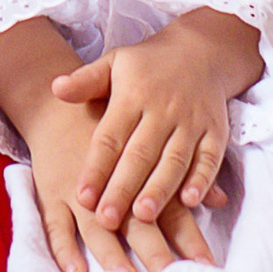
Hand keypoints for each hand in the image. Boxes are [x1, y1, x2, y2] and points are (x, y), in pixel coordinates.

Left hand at [44, 10, 255, 271]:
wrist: (201, 51)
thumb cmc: (147, 65)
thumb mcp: (114, 63)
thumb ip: (86, 81)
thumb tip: (56, 89)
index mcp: (132, 95)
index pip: (110, 137)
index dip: (96, 168)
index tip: (82, 197)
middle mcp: (163, 110)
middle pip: (140, 155)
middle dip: (123, 189)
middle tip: (106, 220)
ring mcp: (192, 122)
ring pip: (174, 160)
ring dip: (160, 190)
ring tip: (143, 217)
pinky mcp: (216, 132)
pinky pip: (210, 159)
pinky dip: (203, 180)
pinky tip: (191, 202)